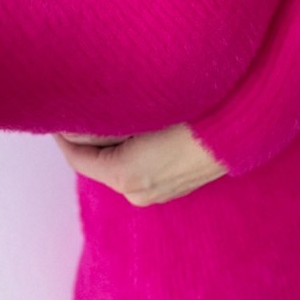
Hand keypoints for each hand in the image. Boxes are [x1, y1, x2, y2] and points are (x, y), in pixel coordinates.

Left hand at [52, 124, 228, 206]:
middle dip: (86, 136)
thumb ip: (102, 123)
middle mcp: (138, 193)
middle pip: (97, 162)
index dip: (62, 133)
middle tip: (78, 105)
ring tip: (106, 110)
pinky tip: (137, 124)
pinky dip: (129, 149)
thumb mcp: (141, 113)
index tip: (54, 111)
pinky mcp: (175, 186)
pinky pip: (138, 167)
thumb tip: (72, 126)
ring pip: (118, 164)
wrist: (244, 128)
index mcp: (125, 176)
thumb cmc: (194, 114)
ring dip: (109, 142)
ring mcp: (159, 193)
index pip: (76, 157)